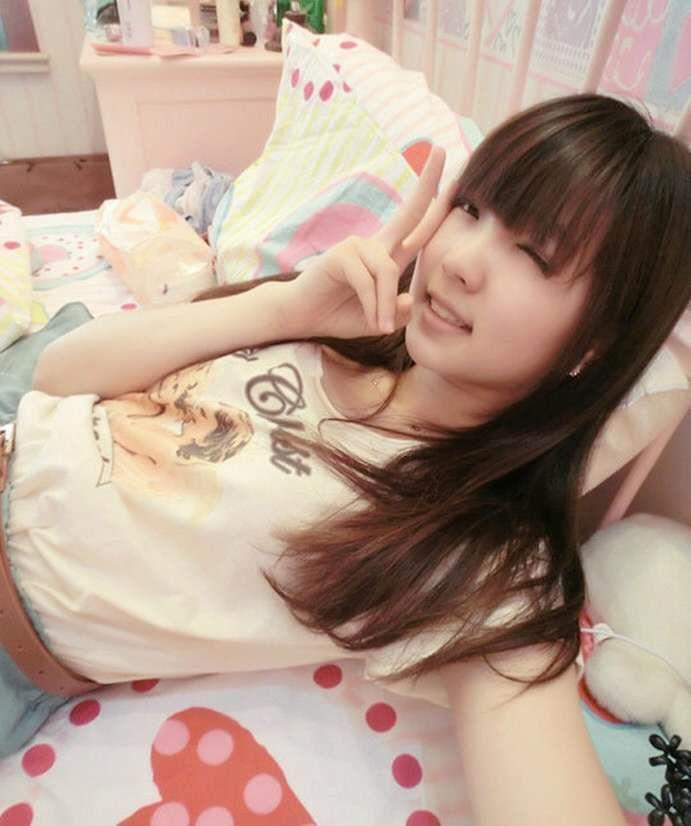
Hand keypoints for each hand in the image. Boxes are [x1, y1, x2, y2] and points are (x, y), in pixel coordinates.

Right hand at [283, 146, 455, 340]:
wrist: (303, 317)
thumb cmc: (340, 315)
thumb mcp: (379, 320)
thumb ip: (398, 314)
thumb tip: (407, 299)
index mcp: (388, 256)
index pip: (417, 229)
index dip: (435, 206)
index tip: (455, 179)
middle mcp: (375, 244)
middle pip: (409, 212)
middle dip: (428, 183)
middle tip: (440, 150)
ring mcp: (357, 246)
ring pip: (388, 272)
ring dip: (385, 304)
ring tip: (379, 326)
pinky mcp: (341, 255)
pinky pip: (368, 281)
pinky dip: (372, 304)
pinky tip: (370, 320)